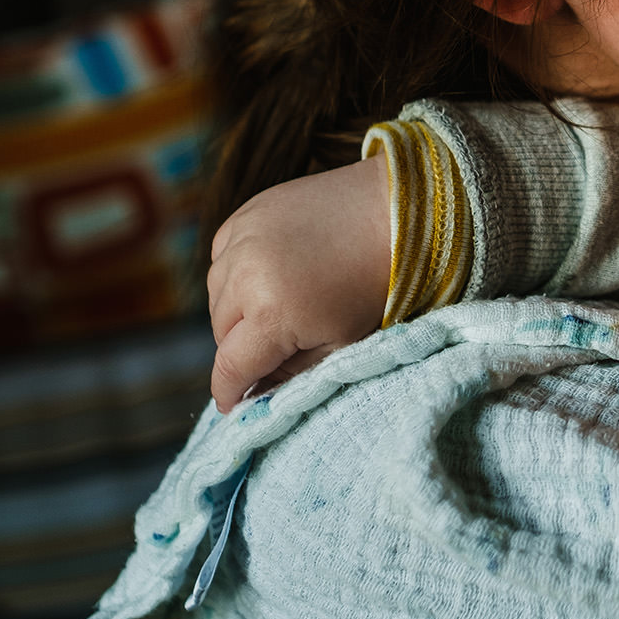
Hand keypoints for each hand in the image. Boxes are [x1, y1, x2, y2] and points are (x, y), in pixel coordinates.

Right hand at [207, 154, 390, 411]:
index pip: (230, 365)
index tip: (232, 406)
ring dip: (235, 310)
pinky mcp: (248, 212)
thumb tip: (257, 395)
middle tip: (272, 352)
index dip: (228, 391)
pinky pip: (223, 255)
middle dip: (239, 349)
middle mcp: (247, 274)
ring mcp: (244, 237)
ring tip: (274, 311)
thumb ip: (293, 374)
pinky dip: (236, 271)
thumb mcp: (343, 343)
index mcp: (273, 313)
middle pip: (220, 330)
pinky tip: (267, 275)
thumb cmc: (379, 285)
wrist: (401, 213)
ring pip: (217, 293)